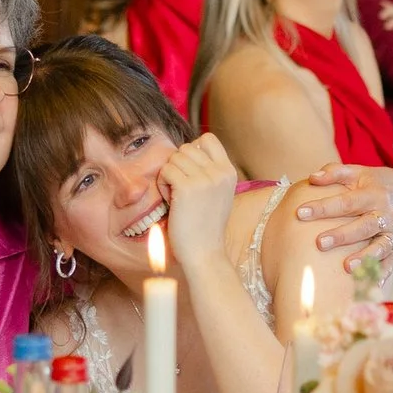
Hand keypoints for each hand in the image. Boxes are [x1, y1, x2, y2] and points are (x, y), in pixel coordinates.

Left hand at [157, 133, 240, 270]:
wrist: (204, 253)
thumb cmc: (205, 227)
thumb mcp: (218, 194)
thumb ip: (210, 172)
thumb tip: (189, 149)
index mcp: (229, 172)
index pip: (207, 139)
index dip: (192, 151)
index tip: (190, 173)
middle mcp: (220, 172)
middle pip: (186, 148)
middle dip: (178, 166)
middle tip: (181, 190)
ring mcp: (205, 178)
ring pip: (174, 158)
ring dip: (169, 175)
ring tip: (176, 196)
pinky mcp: (188, 187)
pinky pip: (165, 170)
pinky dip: (162, 184)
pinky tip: (171, 202)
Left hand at [297, 164, 392, 275]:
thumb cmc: (370, 184)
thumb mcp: (355, 172)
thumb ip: (334, 173)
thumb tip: (312, 178)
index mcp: (374, 194)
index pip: (346, 202)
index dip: (323, 207)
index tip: (300, 213)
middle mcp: (387, 214)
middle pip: (363, 226)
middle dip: (342, 235)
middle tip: (319, 243)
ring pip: (380, 247)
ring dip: (364, 258)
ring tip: (347, 267)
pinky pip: (392, 264)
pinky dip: (382, 275)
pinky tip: (370, 287)